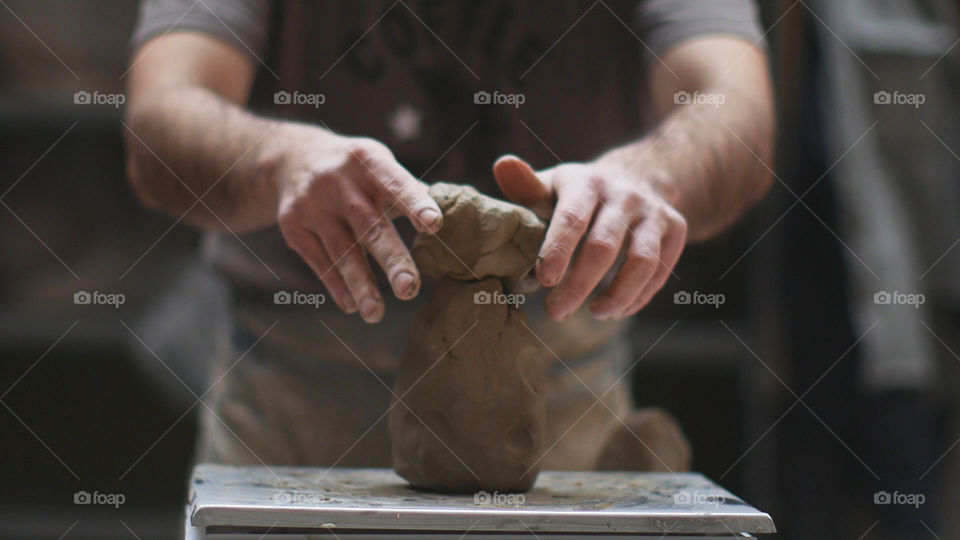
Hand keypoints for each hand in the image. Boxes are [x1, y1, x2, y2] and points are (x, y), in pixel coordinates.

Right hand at [270, 126, 442, 322]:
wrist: (291, 158)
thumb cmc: (355, 168)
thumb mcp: (379, 163)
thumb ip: (411, 190)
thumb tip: (461, 212)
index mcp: (368, 161)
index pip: (396, 184)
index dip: (415, 204)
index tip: (434, 225)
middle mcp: (338, 182)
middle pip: (369, 227)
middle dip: (391, 259)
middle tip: (410, 288)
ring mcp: (312, 205)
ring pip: (342, 251)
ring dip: (361, 285)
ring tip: (376, 314)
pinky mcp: (293, 226)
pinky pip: (319, 261)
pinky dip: (337, 285)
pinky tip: (353, 305)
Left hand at [493, 155, 686, 320]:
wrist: (638, 177)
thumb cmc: (578, 194)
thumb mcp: (552, 186)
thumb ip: (526, 186)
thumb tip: (503, 165)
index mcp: (586, 182)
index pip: (572, 218)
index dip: (558, 250)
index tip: (543, 280)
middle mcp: (624, 194)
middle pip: (603, 246)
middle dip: (579, 284)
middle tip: (556, 312)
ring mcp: (654, 211)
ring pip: (642, 261)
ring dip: (617, 295)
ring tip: (594, 314)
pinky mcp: (675, 229)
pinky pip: (660, 270)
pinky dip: (638, 296)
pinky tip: (616, 309)